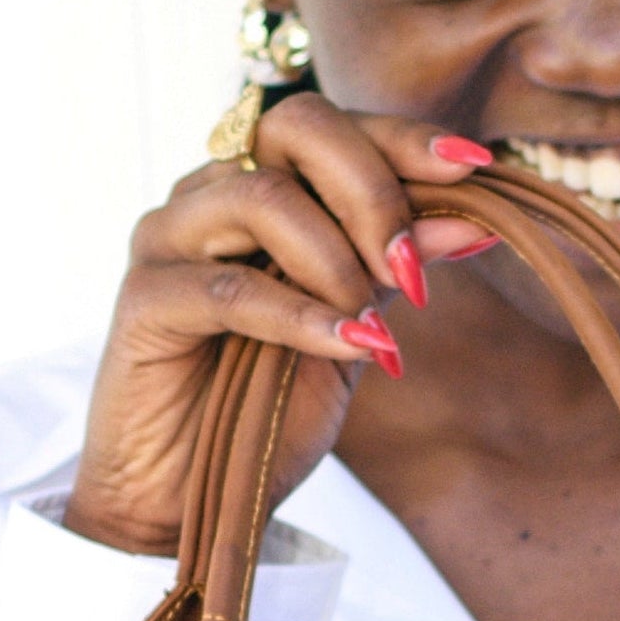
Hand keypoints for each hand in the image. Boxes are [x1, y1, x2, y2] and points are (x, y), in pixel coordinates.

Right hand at [62, 93, 493, 555]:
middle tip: (412, 264)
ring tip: (370, 322)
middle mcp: (208, 193)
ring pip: (261, 197)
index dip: (404, 138)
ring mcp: (166, 237)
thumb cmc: (268, 403)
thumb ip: (396, 268)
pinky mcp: (144, 298)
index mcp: (258, 183)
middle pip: (295, 128)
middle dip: (373, 190)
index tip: (474, 167)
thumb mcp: (353, 325)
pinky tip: (354, 345)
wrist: (191, 493)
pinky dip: (304, 316)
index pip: (334, 127)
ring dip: (337, 259)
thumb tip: (475, 223)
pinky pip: (232, 288)